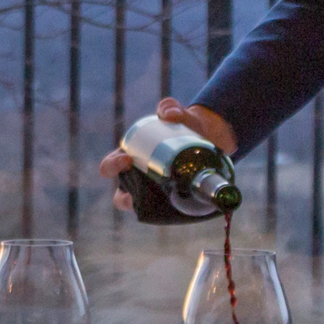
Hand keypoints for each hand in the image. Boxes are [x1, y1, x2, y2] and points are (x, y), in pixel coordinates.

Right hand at [96, 97, 240, 213]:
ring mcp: (155, 193)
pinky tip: (183, 209)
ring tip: (159, 205)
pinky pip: (167, 213)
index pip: (111, 166)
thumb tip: (168, 115)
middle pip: (122, 195)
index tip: (126, 160)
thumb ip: (171, 108)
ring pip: (142, 207)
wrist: (211, 137)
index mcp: (131, 157)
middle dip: (123, 196)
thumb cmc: (185, 125)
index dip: (112, 166)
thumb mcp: (179, 114)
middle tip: (140, 194)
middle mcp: (139, 179)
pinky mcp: (174, 201)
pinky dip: (171, 215)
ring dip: (145, 209)